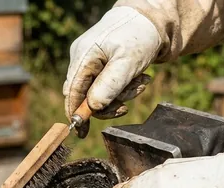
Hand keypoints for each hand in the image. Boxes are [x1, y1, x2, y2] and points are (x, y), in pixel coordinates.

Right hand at [63, 6, 161, 137]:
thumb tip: (93, 108)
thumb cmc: (139, 36)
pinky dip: (124, 87)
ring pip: (100, 92)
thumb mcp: (127, 62)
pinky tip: (139, 78)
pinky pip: (108, 84)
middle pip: (86, 96)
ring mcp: (91, 61)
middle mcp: (82, 59)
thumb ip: (109, 85)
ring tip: (141, 82)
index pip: (72, 92)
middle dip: (109, 103)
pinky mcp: (102, 64)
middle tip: (127, 106)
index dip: (76, 114)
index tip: (83, 133)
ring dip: (122, 94)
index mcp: (84, 56)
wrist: (151, 19)